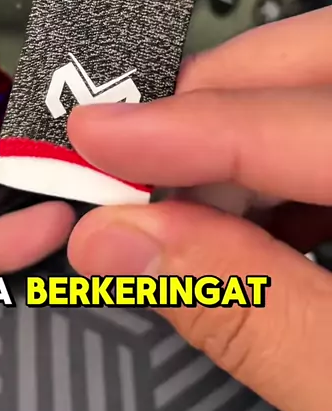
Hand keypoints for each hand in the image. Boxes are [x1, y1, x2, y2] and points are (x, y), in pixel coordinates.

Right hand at [68, 8, 331, 410]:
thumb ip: (247, 314)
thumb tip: (130, 245)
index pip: (311, 127)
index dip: (189, 129)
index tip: (100, 135)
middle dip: (222, 96)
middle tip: (139, 151)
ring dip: (250, 128)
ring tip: (188, 190)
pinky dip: (291, 159)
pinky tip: (264, 209)